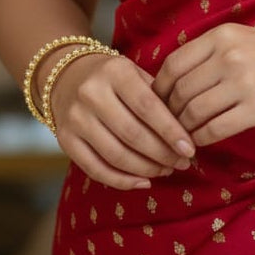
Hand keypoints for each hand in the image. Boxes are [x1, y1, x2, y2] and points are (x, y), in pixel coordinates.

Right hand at [49, 52, 195, 189]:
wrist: (66, 76)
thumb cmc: (113, 77)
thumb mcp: (135, 73)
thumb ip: (157, 96)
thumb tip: (185, 132)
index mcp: (115, 71)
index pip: (148, 106)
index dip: (171, 131)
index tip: (189, 149)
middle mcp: (92, 94)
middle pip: (133, 134)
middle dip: (162, 154)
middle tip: (182, 163)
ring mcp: (76, 119)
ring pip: (116, 155)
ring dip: (146, 169)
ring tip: (166, 171)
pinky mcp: (65, 141)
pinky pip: (96, 169)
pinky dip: (122, 181)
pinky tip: (143, 182)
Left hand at [153, 24, 254, 146]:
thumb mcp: (245, 39)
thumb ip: (212, 52)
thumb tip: (175, 78)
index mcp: (223, 35)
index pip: (174, 64)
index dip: (161, 87)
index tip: (160, 102)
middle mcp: (229, 55)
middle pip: (180, 91)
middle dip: (169, 113)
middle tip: (168, 125)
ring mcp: (242, 82)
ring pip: (193, 112)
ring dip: (184, 129)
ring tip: (184, 136)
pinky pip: (214, 129)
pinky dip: (202, 139)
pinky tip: (202, 142)